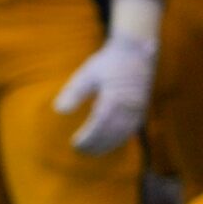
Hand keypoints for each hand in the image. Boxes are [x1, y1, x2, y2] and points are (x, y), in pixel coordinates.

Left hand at [52, 33, 155, 155]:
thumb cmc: (108, 61)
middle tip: (82, 152)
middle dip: (97, 145)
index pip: (100, 125)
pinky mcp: (143, 108)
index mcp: (115, 98)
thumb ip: (74, 93)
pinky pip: (132, 129)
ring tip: (94, 152)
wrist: (135, 51)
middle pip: (112, 133)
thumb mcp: (87, 74)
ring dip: (109, 145)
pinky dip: (121, 138)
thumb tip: (59, 111)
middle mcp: (129, 106)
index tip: (75, 144)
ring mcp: (139, 108)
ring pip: (124, 133)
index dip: (88, 138)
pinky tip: (111, 143)